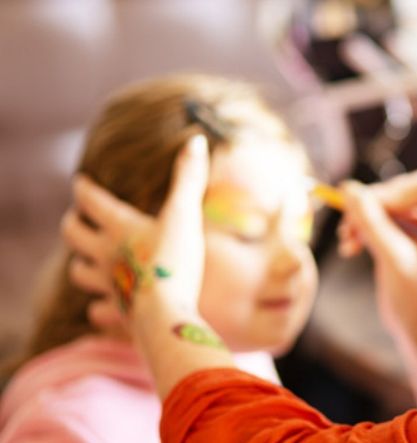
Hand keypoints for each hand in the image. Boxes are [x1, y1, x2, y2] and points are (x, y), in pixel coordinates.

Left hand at [63, 135, 209, 324]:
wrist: (165, 315)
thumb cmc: (174, 262)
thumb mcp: (185, 214)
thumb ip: (189, 177)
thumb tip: (197, 138)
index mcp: (120, 228)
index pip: (92, 202)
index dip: (84, 189)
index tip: (79, 181)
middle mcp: (106, 254)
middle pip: (74, 236)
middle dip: (72, 224)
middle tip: (74, 219)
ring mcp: (110, 285)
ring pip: (80, 273)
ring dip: (81, 264)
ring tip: (87, 259)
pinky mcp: (118, 312)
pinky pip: (99, 311)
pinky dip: (99, 307)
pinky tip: (104, 307)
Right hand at [338, 170, 416, 353]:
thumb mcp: (394, 260)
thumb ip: (372, 223)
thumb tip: (348, 189)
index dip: (394, 191)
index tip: (365, 207)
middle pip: (405, 193)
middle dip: (374, 206)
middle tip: (347, 223)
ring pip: (391, 207)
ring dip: (365, 219)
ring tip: (346, 240)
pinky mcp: (410, 242)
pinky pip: (386, 223)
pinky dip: (367, 230)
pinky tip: (350, 246)